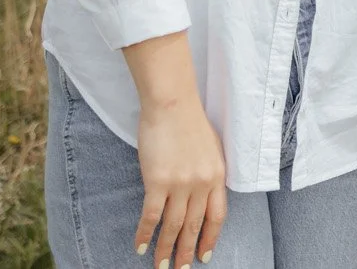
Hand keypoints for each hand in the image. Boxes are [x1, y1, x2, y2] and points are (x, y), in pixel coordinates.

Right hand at [133, 93, 227, 268]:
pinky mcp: (157, 181)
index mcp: (218, 176)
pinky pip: (151, 216)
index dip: (210, 238)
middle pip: (194, 225)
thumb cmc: (190, 121)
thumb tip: (203, 195)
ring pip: (173, 226)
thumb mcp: (212, 149)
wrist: (172, 104)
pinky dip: (145, 233)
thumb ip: (209, 174)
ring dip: (166, 249)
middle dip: (187, 251)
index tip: (204, 255)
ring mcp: (180, 184)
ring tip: (161, 265)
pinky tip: (139, 247)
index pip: (217, 217)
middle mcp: (202, 184)